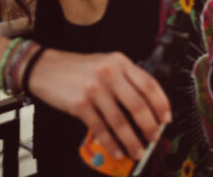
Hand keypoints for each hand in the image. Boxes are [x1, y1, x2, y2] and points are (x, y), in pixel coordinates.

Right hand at [28, 49, 170, 160]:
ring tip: (138, 151)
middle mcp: (110, 73)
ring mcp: (94, 89)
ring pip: (120, 121)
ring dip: (131, 140)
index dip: (161, 104)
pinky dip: (111, 143)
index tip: (167, 118)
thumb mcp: (107, 64)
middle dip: (149, 125)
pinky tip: (117, 151)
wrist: (45, 68)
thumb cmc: (79, 69)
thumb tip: (147, 107)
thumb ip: (126, 79)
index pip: (149, 84)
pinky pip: (100, 128)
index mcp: (121, 62)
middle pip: (138, 104)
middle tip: (154, 138)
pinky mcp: (79, 104)